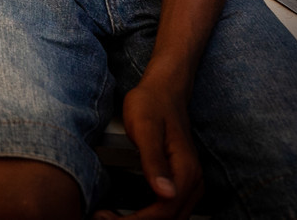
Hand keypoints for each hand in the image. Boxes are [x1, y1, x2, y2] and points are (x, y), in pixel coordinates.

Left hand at [94, 79, 203, 219]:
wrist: (163, 90)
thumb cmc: (152, 104)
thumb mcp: (146, 128)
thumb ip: (154, 161)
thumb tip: (166, 193)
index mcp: (186, 172)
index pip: (165, 212)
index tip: (108, 218)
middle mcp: (193, 183)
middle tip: (103, 218)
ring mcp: (189, 184)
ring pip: (169, 218)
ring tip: (108, 217)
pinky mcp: (180, 183)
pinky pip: (167, 210)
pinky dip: (147, 217)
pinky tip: (123, 214)